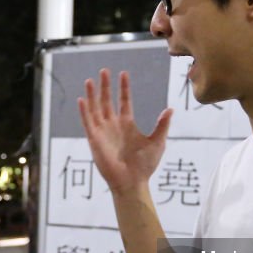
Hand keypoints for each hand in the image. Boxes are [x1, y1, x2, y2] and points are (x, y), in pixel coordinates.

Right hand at [77, 69, 172, 195]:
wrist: (133, 182)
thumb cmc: (145, 165)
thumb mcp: (158, 142)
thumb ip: (162, 125)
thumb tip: (170, 109)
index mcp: (127, 124)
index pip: (124, 101)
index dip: (123, 88)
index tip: (123, 73)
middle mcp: (113, 125)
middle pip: (107, 101)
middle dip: (105, 86)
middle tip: (104, 70)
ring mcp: (103, 132)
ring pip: (95, 109)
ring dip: (92, 95)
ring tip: (90, 80)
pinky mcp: (95, 140)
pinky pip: (88, 123)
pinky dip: (84, 111)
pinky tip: (82, 99)